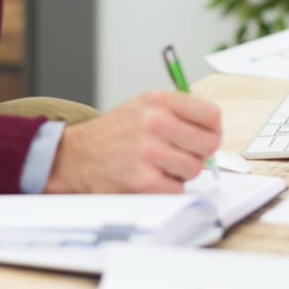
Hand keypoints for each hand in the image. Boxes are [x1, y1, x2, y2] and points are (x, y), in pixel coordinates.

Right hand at [44, 90, 221, 193]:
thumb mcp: (143, 106)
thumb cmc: (114, 134)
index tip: (205, 137)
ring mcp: (149, 151)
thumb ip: (178, 113)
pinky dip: (168, 187)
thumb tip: (213, 132)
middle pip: (209, 144)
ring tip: (162, 166)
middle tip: (184, 155)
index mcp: (158, 100)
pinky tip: (151, 178)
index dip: (213, 130)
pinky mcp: (144, 179)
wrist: (75, 155)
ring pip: (195, 168)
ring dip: (182, 172)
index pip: (212, 114)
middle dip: (200, 154)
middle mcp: (154, 121)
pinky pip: (178, 188)